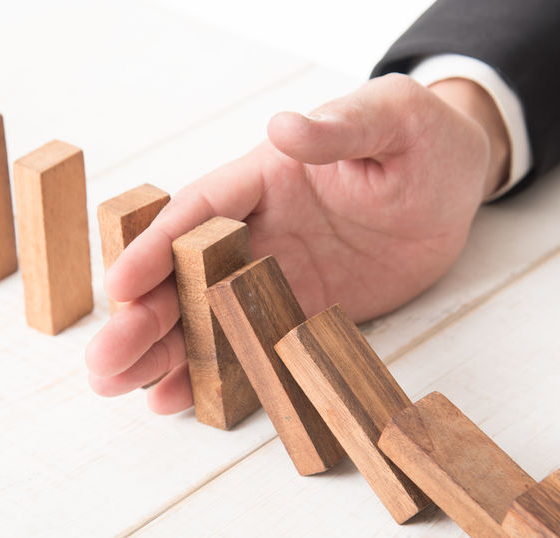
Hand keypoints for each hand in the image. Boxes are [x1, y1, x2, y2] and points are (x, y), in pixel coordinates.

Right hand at [85, 74, 509, 413]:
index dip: (155, 248)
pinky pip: (252, 344)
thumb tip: (285, 126)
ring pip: (206, 315)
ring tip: (119, 385)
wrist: (456, 187)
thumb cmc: (421, 140)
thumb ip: (339, 128)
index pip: (198, 213)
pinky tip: (177, 397)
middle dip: (143, 316)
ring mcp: (275, 275)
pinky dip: (216, 371)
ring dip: (163, 350)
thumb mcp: (391, 119)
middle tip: (103, 359)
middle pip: (186, 274)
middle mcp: (258, 230)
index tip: (118, 285)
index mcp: (264, 177)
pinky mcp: (301, 310)